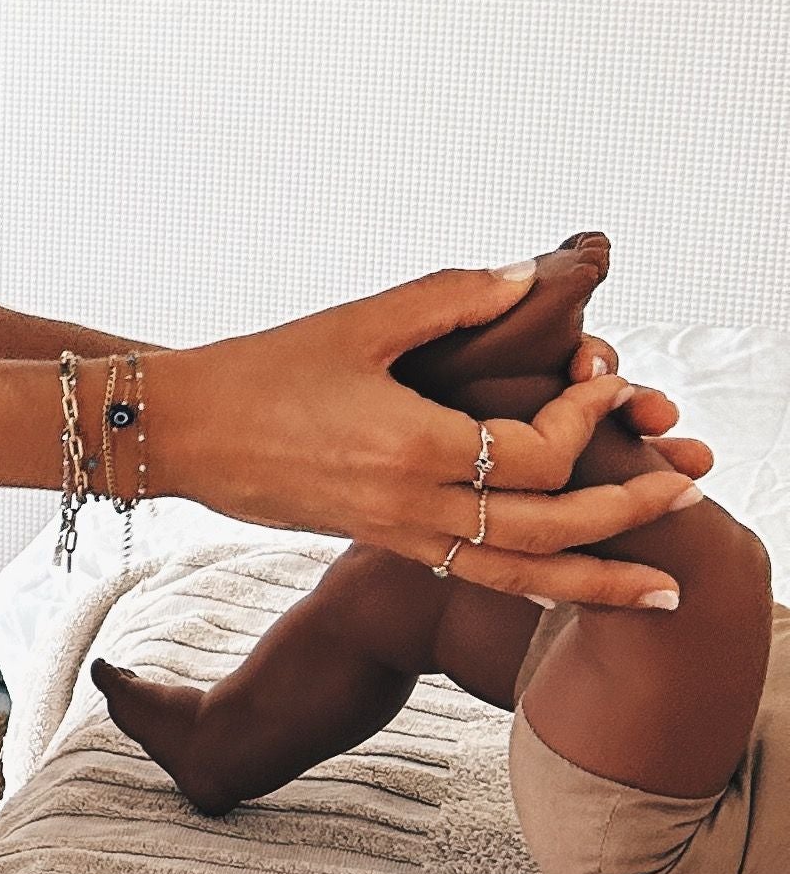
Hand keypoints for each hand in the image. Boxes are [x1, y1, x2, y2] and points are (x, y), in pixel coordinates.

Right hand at [146, 265, 705, 612]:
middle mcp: (414, 505)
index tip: (604, 380)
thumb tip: (527, 280)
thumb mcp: (356, 322)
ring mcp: (401, 533)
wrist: (182, 433)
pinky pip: (477, 576)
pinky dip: (535, 587)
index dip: (586, 418)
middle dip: (629, 514)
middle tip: (690, 491)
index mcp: (414, 449)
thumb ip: (447, 298)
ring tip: (663, 592)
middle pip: (550, 529)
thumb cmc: (261, 371)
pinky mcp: (386, 541)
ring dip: (599, 582)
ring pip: (521, 574)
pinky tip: (571, 590)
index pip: (538, 454)